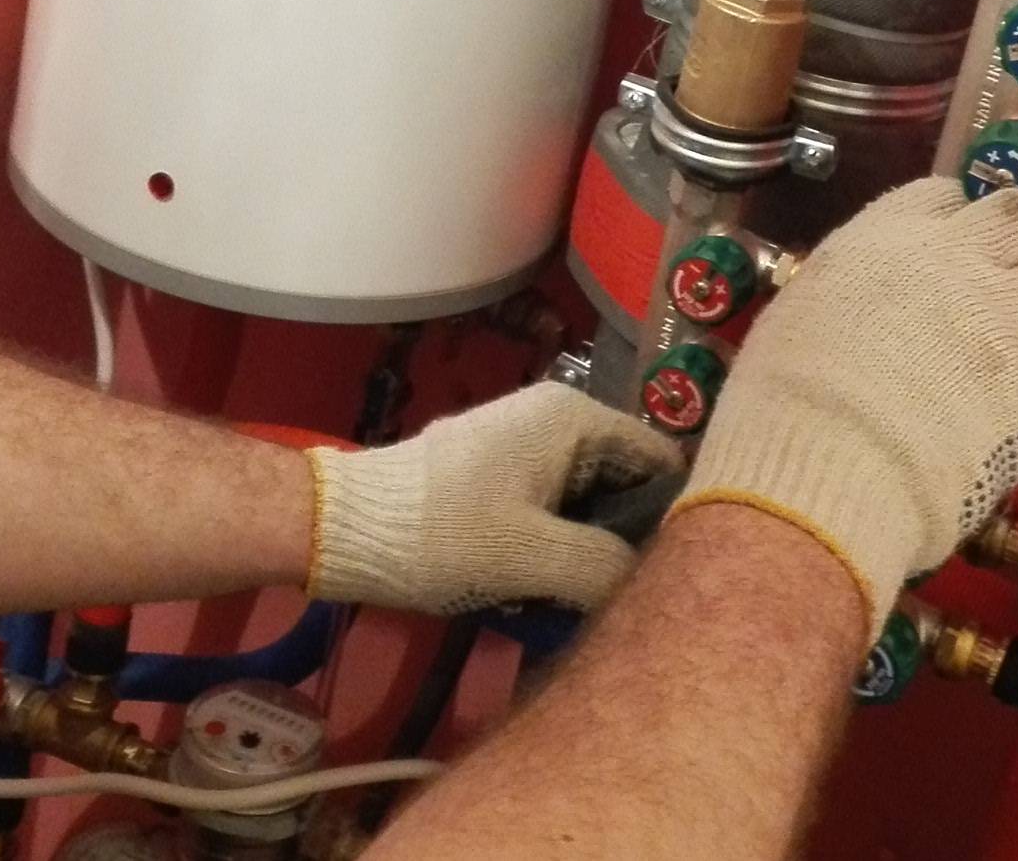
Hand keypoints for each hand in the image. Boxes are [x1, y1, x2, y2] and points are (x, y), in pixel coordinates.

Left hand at [305, 381, 680, 613]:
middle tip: (625, 597)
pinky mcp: (494, 471)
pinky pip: (549, 506)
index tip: (670, 572)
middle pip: (623, 481)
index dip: (672, 515)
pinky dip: (552, 544)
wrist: (344, 530)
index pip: (661, 460)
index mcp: (574, 418)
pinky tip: (539, 589)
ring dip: (586, 548)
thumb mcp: (534, 558)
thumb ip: (607, 567)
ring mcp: (521, 441)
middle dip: (625, 537)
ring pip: (585, 499)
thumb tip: (648, 580)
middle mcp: (555, 417)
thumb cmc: (444, 535)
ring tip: (580, 600)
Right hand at [667, 176, 1017, 628]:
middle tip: (1010, 288)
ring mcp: (1013, 309)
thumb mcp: (796, 316)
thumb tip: (865, 312)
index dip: (955, 224)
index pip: (944, 197)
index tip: (953, 255)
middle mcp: (960, 255)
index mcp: (887, 235)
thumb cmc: (787, 401)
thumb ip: (845, 293)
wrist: (833, 462)